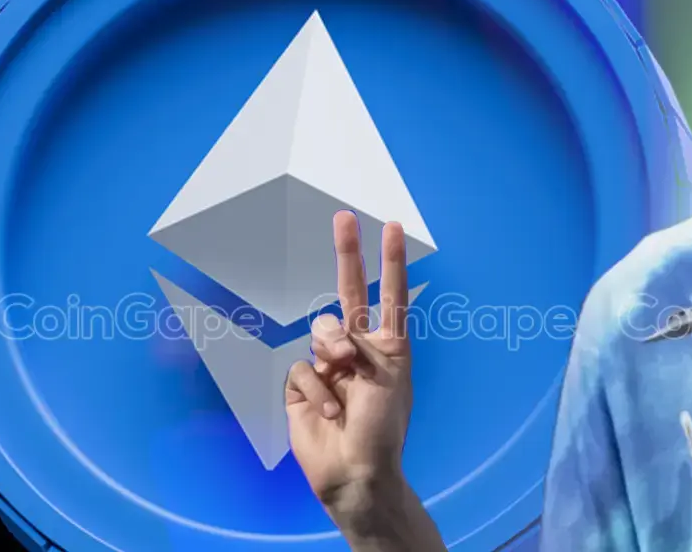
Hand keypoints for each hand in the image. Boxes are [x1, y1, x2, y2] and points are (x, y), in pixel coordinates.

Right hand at [286, 212, 414, 522]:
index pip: (389, 293)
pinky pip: (300, 368)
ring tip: (344, 379)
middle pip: (348, 292)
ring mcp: (327, 364)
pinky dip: (315, 388)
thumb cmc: (382, 427)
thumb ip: (359, 344)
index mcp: (388, 344)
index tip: (392, 225)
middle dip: (347, 253)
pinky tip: (328, 411)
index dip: (390, 259)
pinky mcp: (299, 385)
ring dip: (332, 350)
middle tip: (344, 218)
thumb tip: (329, 338)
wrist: (355, 473)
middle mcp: (358, 347)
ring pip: (320, 331)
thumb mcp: (388, 378)